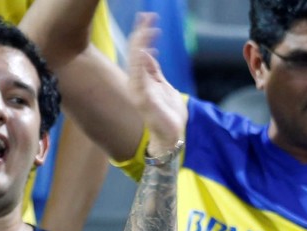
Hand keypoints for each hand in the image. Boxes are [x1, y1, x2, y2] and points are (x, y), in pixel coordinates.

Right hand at [126, 13, 186, 154]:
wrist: (172, 137)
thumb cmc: (169, 114)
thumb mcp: (164, 86)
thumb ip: (154, 71)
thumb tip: (148, 53)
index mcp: (142, 79)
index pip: (139, 52)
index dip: (143, 36)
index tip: (149, 21)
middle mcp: (136, 83)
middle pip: (135, 53)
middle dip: (140, 34)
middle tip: (147, 17)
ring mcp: (138, 90)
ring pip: (135, 61)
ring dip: (140, 44)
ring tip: (146, 28)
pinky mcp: (142, 98)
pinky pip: (139, 76)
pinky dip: (140, 62)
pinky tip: (144, 49)